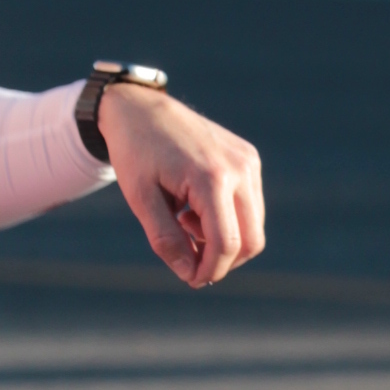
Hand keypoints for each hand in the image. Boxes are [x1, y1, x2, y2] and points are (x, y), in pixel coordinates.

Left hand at [99, 88, 263, 288]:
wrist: (140, 109)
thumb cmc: (135, 153)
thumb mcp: (141, 200)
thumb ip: (166, 240)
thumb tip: (190, 275)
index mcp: (211, 178)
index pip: (226, 243)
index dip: (211, 270)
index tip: (190, 280)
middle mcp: (239, 168)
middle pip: (251, 240)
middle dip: (222, 260)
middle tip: (188, 257)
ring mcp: (248, 161)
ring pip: (253, 226)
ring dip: (224, 239)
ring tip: (185, 221)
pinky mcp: (249, 158)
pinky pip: (250, 206)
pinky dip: (227, 219)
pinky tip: (194, 207)